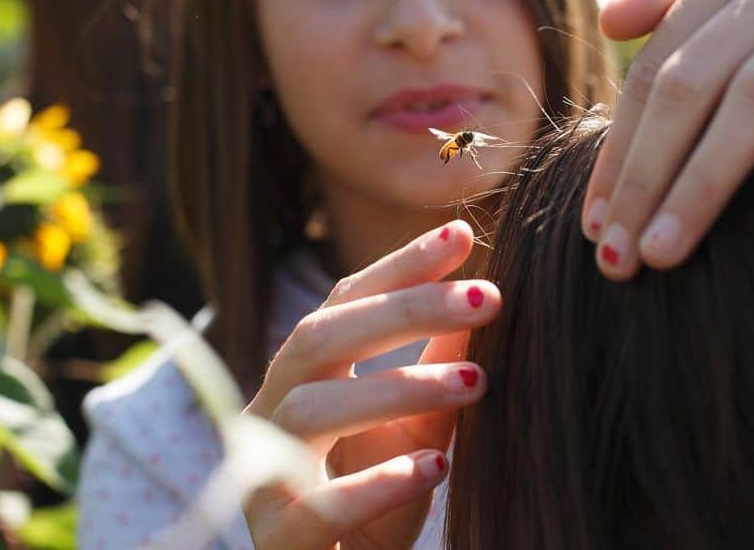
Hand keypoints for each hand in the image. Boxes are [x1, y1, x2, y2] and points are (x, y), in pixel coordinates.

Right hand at [243, 220, 499, 548]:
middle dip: (402, 310)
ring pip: (312, 411)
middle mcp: (275, 411)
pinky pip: (317, 505)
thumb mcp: (417, 426)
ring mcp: (266, 472)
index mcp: (305, 375)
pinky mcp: (278, 535)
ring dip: (395, 389)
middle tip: (487, 297)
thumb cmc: (373, 496)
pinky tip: (435, 469)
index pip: (345, 302)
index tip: (461, 235)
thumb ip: (440, 368)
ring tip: (475, 385)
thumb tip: (485, 293)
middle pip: (319, 337)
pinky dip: (376, 483)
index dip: (398, 266)